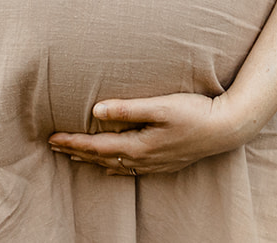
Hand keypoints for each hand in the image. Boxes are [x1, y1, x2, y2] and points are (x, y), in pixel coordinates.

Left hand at [47, 93, 255, 175]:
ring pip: (113, 166)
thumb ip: (127, 109)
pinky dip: (112, 167)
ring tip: (74, 156)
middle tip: (53, 146)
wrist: (225, 129)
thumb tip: (96, 111)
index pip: (96, 147)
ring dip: (91, 161)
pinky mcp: (163, 163)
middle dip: (76, 152)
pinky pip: (128, 170)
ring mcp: (153, 164)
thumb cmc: (194, 112)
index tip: (51, 137)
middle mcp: (142, 159)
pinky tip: (110, 166)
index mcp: (138, 145)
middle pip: (100, 159)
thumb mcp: (160, 106)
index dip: (72, 142)